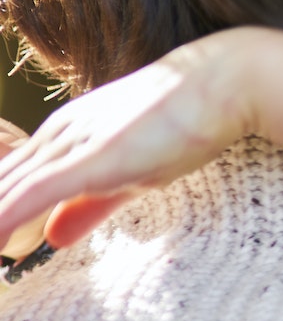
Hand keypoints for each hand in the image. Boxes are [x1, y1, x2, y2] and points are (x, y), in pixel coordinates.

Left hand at [0, 34, 254, 248]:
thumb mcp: (134, 173)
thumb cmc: (190, 123)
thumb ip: (91, 207)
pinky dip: (4, 220)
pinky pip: (32, 194)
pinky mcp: (91, 159)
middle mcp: (56, 137)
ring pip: (3, 193)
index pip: (5, 183)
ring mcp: (70, 145)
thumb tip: (54, 239)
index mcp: (63, 137)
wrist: (224, 82)